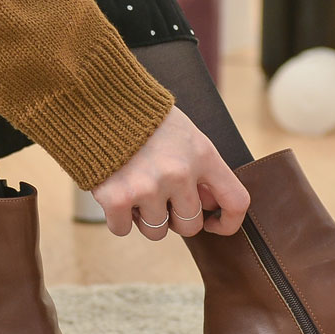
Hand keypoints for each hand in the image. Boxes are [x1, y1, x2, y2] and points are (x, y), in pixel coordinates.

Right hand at [90, 106, 250, 240]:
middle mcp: (179, 174)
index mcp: (202, 155)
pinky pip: (122, 229)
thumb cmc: (145, 119)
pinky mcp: (117, 198)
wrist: (99, 101)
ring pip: (156, 232)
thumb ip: (200, 168)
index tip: (213, 224)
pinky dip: (117, 218)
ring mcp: (147, 188)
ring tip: (135, 190)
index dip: (228, 222)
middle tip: (160, 199)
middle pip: (190, 226)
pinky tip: (115, 193)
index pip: (235, 201)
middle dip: (176, 219)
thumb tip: (208, 205)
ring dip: (145, 218)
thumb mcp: (185, 133)